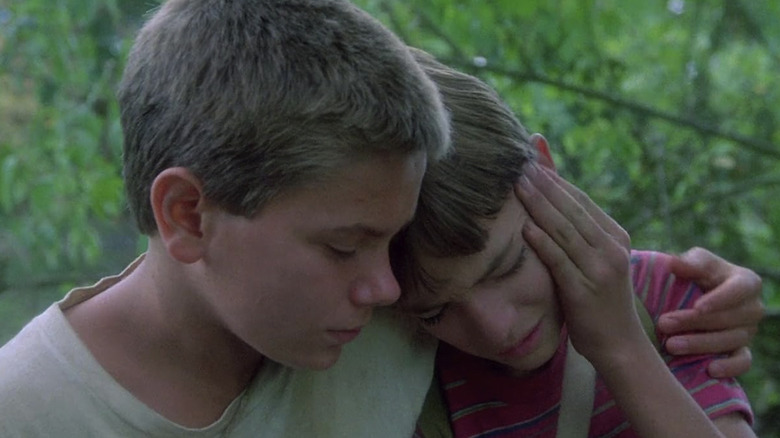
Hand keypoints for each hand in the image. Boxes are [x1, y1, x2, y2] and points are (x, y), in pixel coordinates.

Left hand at [514, 164, 643, 363]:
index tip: (532, 161)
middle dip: (544, 184)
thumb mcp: (593, 260)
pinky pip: (559, 260)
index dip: (555, 180)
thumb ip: (575, 232)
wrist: (619, 344)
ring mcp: (599, 269)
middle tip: (519, 163)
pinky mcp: (584, 290)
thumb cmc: (599, 300)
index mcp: (615, 237)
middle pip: (572, 210)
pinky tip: (525, 227)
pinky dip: (542, 242)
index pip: (581, 201)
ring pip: (564, 230)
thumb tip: (551, 203)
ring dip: (539, 205)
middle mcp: (611, 249)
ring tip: (517, 185)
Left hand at [657, 247, 763, 377]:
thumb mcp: (695, 262)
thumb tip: (673, 263)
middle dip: (694, 322)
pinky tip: (709, 370)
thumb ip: (689, 262)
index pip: (738, 290)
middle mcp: (753, 308)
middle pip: (728, 318)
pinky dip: (729, 367)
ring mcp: (749, 331)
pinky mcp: (743, 350)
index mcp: (747, 282)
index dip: (719, 299)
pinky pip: (743, 362)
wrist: (700, 295)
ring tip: (670, 345)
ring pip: (730, 341)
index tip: (697, 306)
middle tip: (664, 324)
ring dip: (700, 344)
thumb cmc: (698, 273)